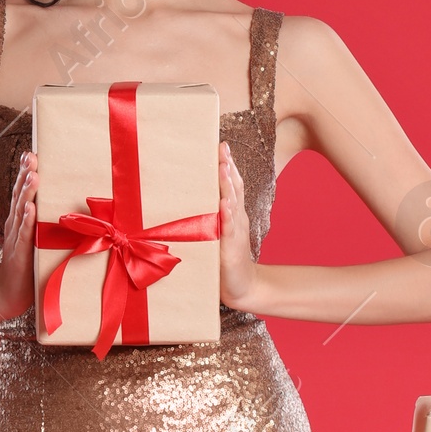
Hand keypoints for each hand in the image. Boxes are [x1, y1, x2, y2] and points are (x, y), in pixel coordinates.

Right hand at [0, 151, 36, 319]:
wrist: (6, 294)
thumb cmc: (26, 267)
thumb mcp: (34, 241)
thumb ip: (42, 224)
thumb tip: (62, 208)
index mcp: (19, 221)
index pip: (21, 192)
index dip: (25, 172)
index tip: (31, 153)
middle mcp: (16, 225)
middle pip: (19, 195)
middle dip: (26, 174)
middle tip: (31, 155)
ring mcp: (17, 238)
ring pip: (22, 211)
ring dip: (27, 192)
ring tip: (33, 175)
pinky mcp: (21, 254)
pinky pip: (25, 235)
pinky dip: (27, 221)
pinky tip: (30, 208)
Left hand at [217, 142, 256, 308]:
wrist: (242, 287)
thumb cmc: (224, 259)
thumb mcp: (215, 233)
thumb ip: (207, 216)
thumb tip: (188, 200)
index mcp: (232, 212)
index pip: (231, 184)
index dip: (227, 164)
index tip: (221, 144)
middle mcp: (236, 217)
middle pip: (233, 187)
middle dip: (228, 166)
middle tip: (222, 147)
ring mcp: (235, 232)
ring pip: (232, 203)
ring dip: (227, 185)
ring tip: (223, 167)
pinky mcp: (231, 249)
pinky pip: (230, 230)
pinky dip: (228, 216)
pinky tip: (226, 205)